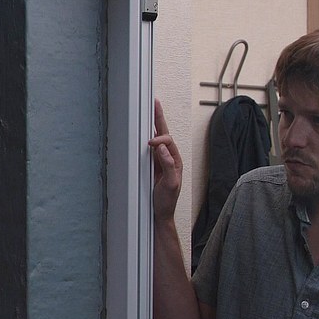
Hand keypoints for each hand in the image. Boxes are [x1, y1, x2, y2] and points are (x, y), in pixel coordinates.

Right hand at [148, 99, 182, 221]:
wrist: (159, 215)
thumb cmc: (166, 201)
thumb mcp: (171, 184)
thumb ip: (168, 164)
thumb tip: (161, 147)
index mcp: (175, 161)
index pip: (168, 142)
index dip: (159, 140)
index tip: (150, 144)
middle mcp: (168, 158)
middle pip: (164, 134)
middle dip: (159, 118)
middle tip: (154, 103)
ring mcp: (159, 161)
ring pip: (156, 139)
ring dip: (153, 125)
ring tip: (150, 110)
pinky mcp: (151, 166)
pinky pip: (149, 148)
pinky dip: (146, 137)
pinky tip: (142, 130)